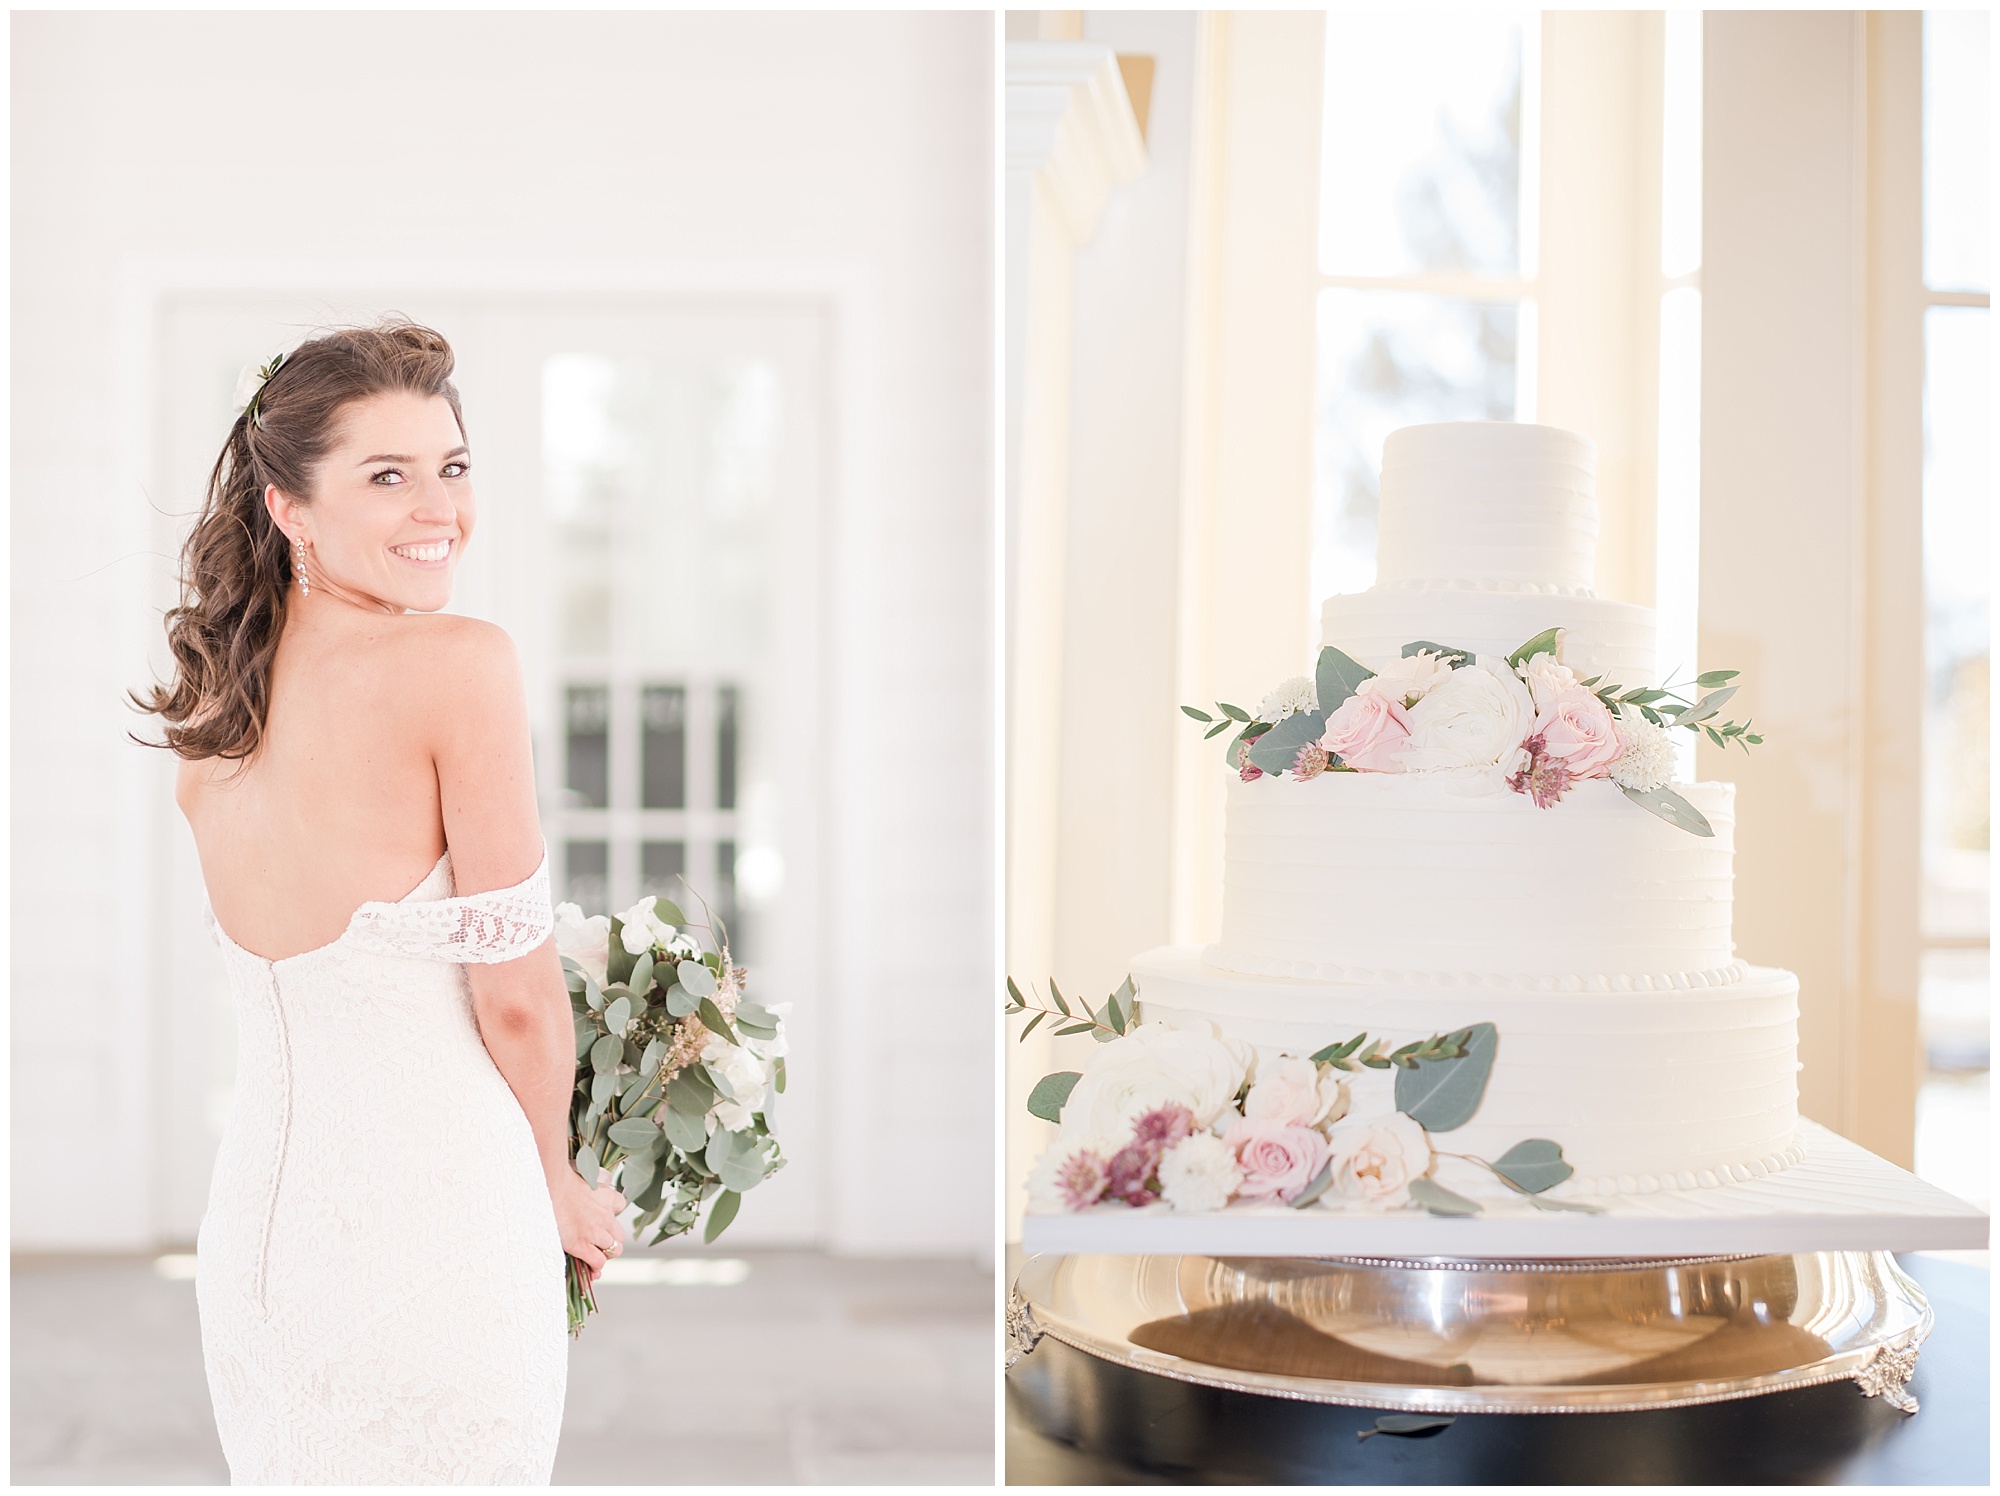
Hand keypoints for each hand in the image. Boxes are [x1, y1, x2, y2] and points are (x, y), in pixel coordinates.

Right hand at [550, 1167, 625, 1283]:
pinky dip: (596, 1266)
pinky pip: (598, 1261)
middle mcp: (605, 1215)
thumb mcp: (585, 1174)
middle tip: (597, 1242)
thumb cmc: (560, 1178)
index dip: (611, 1214)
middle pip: (620, 1234)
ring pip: (613, 1250)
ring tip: (593, 1254)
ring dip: (604, 1253)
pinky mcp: (581, 1244)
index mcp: (607, 1196)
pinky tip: (590, 1267)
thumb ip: (595, 1180)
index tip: (601, 1217)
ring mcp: (595, 1231)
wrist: (548, 1186)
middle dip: (611, 1239)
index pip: (620, 1206)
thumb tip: (603, 1179)